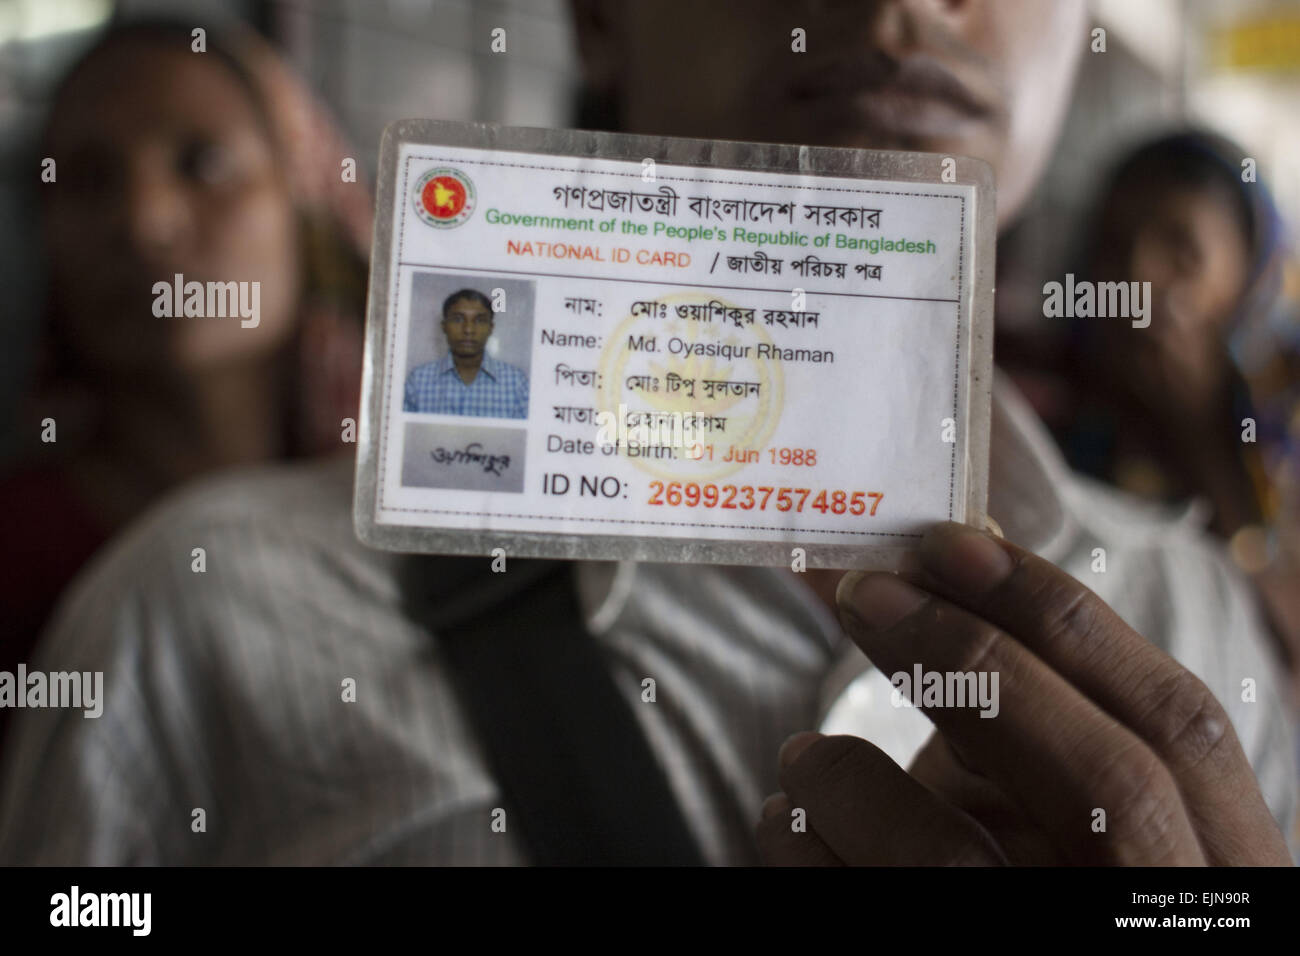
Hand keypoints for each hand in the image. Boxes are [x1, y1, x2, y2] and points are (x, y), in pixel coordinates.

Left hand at [757, 522, 1291, 864]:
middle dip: (975, 663)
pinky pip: (859, 904)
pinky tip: (786, 823)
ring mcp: (1050, 941)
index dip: (1071, 620)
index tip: (954, 543)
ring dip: (850, 781)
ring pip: (954, 863)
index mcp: (1206, 855)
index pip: (1179, 725)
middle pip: (1108, 785)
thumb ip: (1013, 695)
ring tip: (803, 757)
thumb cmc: (1015, 861)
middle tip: (865, 589)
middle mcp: (1155, 913)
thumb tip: (933, 558)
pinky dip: (801, 848)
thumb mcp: (1043, 790)